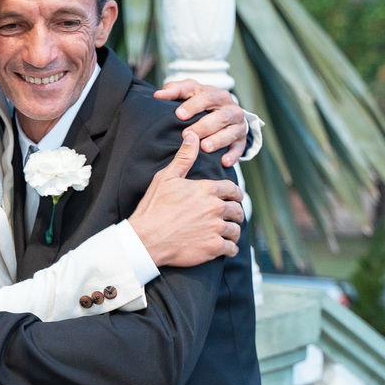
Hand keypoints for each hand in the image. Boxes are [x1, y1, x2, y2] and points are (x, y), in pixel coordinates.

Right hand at [129, 133, 244, 266]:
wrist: (146, 239)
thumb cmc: (154, 207)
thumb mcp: (166, 178)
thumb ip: (184, 158)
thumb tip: (193, 135)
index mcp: (207, 189)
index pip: (233, 189)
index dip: (236, 194)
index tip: (235, 198)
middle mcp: (215, 208)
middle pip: (237, 210)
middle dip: (235, 213)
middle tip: (231, 217)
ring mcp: (216, 229)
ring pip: (236, 230)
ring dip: (233, 232)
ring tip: (228, 234)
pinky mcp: (214, 247)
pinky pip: (232, 248)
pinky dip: (230, 248)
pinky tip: (225, 248)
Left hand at [155, 80, 248, 165]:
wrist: (224, 112)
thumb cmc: (201, 102)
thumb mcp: (189, 92)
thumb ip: (175, 91)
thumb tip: (158, 95)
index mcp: (218, 95)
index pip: (207, 97)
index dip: (193, 105)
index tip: (179, 114)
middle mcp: (231, 109)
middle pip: (221, 116)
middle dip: (204, 126)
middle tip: (188, 134)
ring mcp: (238, 125)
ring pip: (231, 132)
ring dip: (218, 140)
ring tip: (204, 147)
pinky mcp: (241, 140)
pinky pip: (240, 148)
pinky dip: (233, 155)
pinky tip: (224, 161)